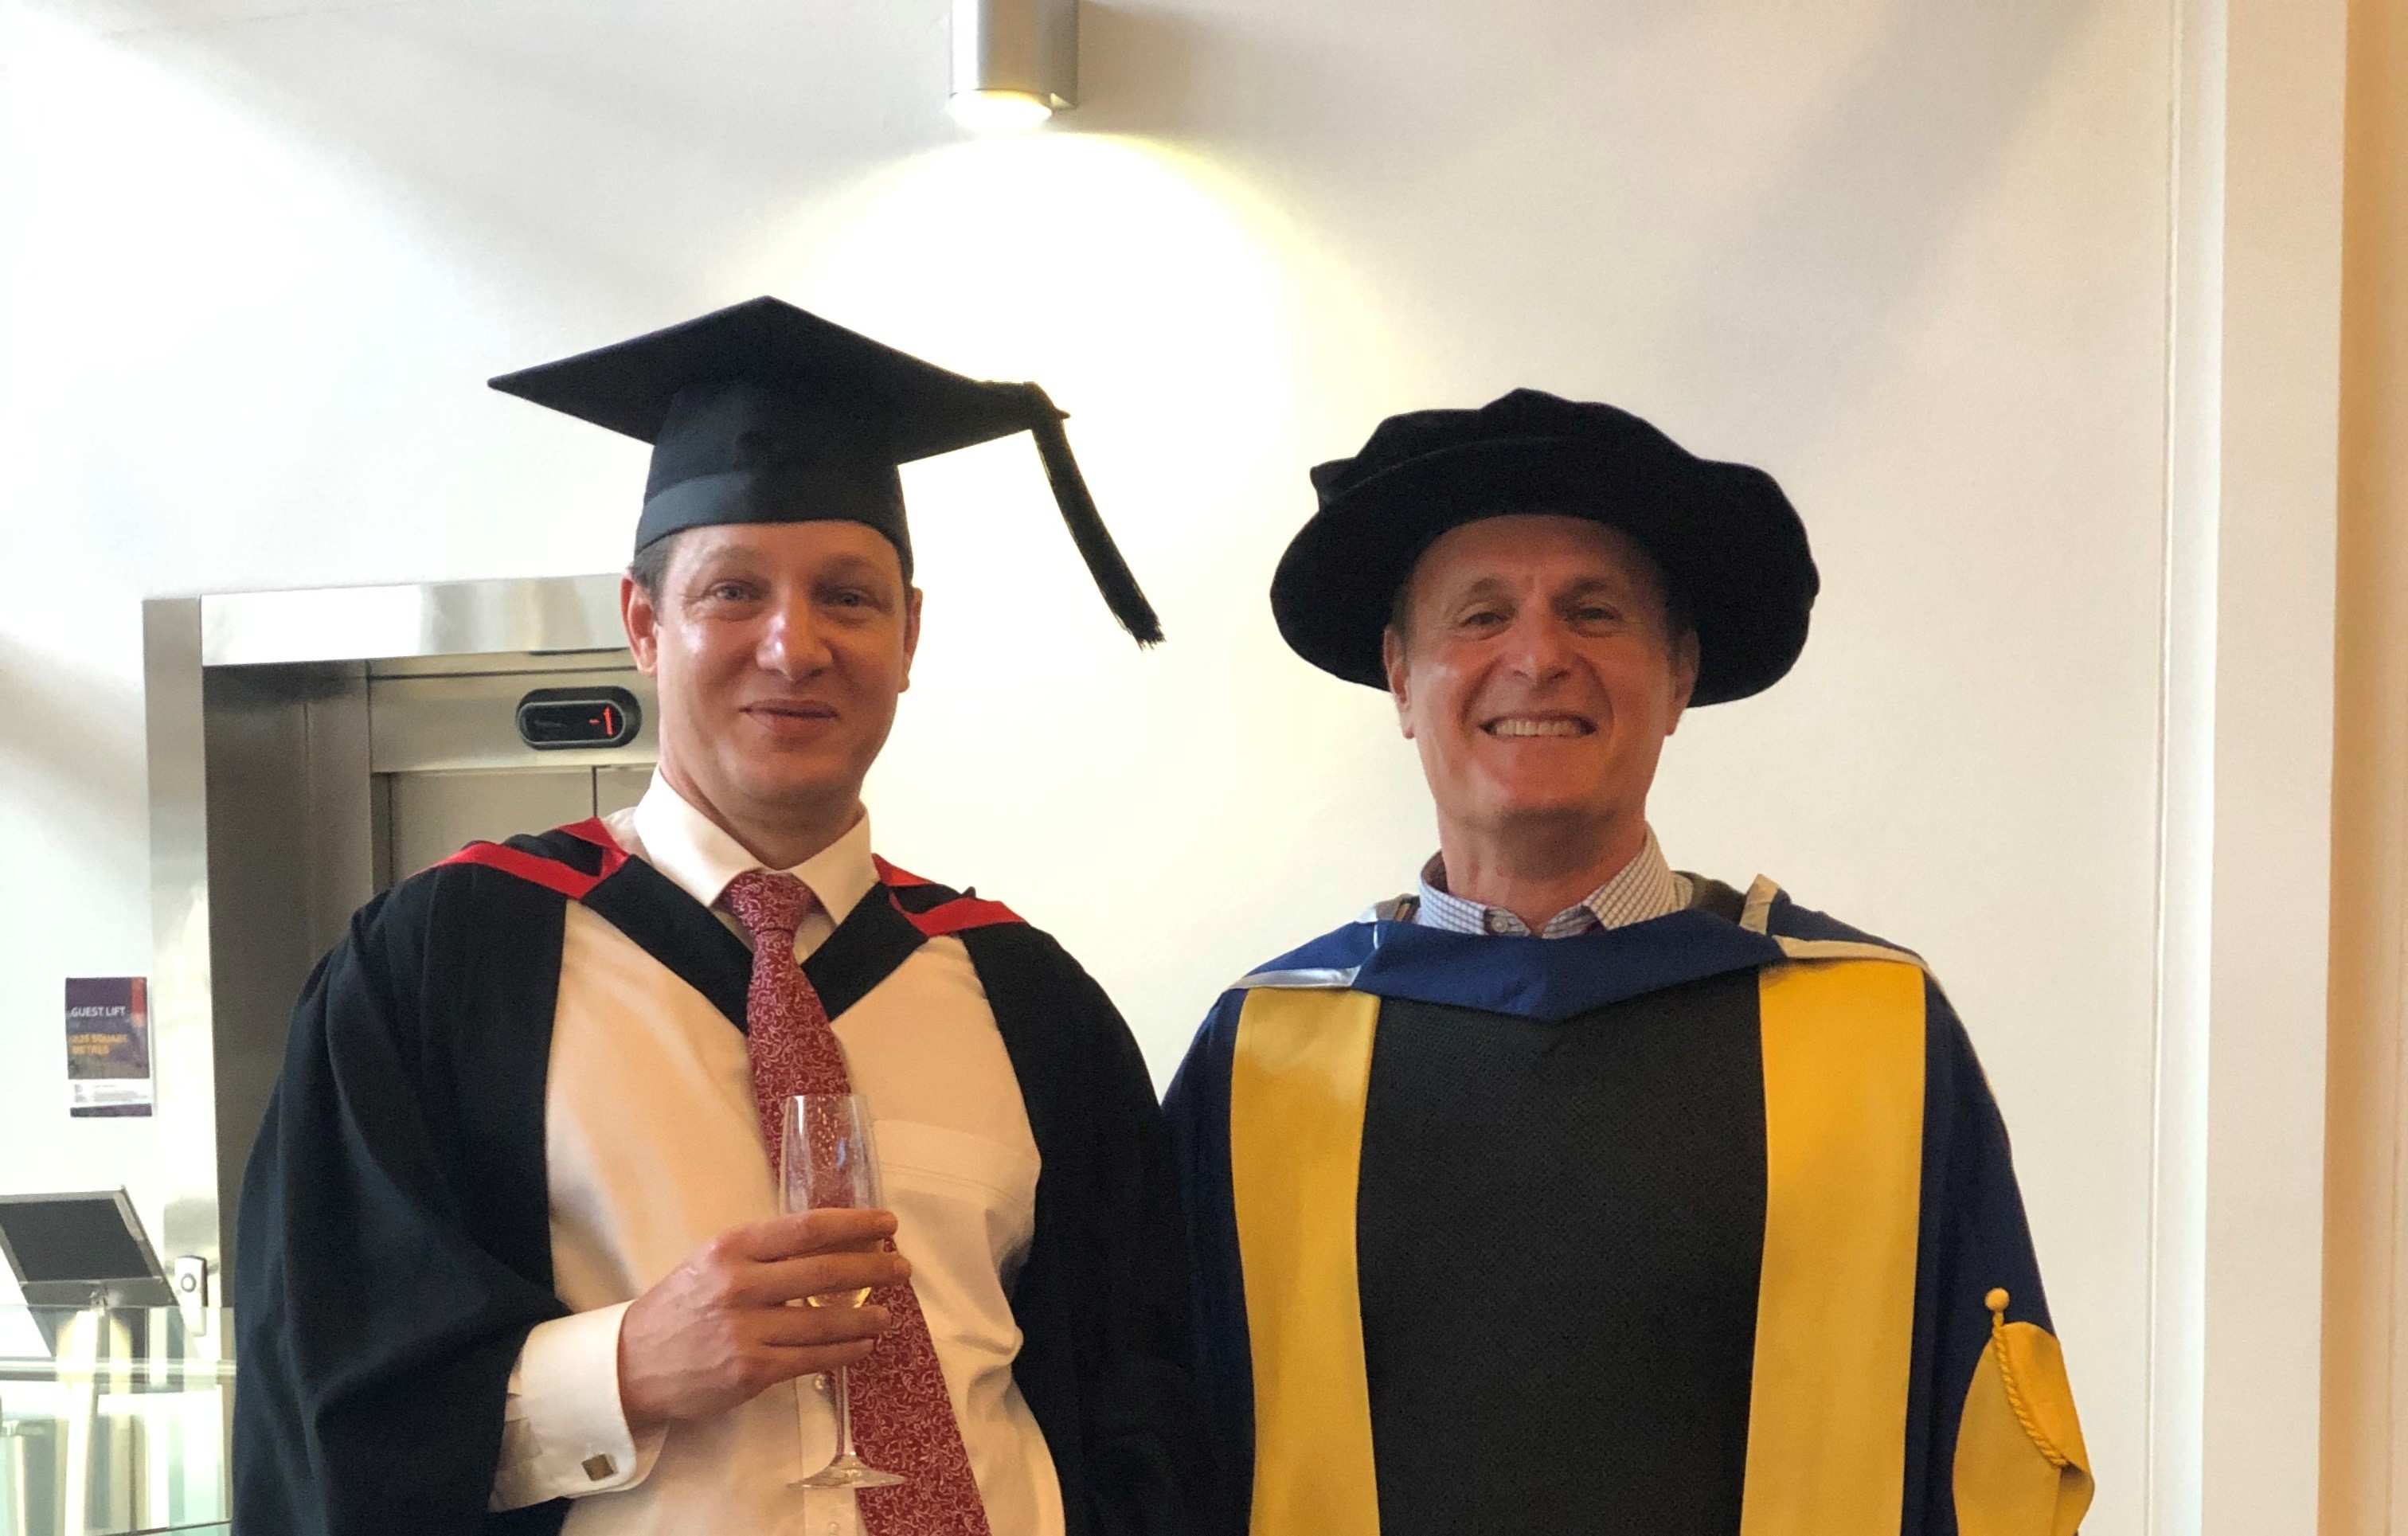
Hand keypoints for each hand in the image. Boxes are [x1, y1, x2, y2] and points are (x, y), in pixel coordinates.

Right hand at [616, 1209, 909, 1435]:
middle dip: (873, 1267)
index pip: (807, 1229)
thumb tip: (832, 1242)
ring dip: (866, 1316)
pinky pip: (812, 1359)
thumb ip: (766, 1251)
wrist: (632, 1363)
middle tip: (902, 1268)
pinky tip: (863, 1345)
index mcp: (733, 1248)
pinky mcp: (750, 1372)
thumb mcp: (715, 1261)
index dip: (855, 1225)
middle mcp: (741, 1285)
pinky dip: (845, 1351)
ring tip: (889, 1311)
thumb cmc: (682, 1305)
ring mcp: (746, 1331)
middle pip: (825, 1272)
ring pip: (825, 1321)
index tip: (887, 1224)